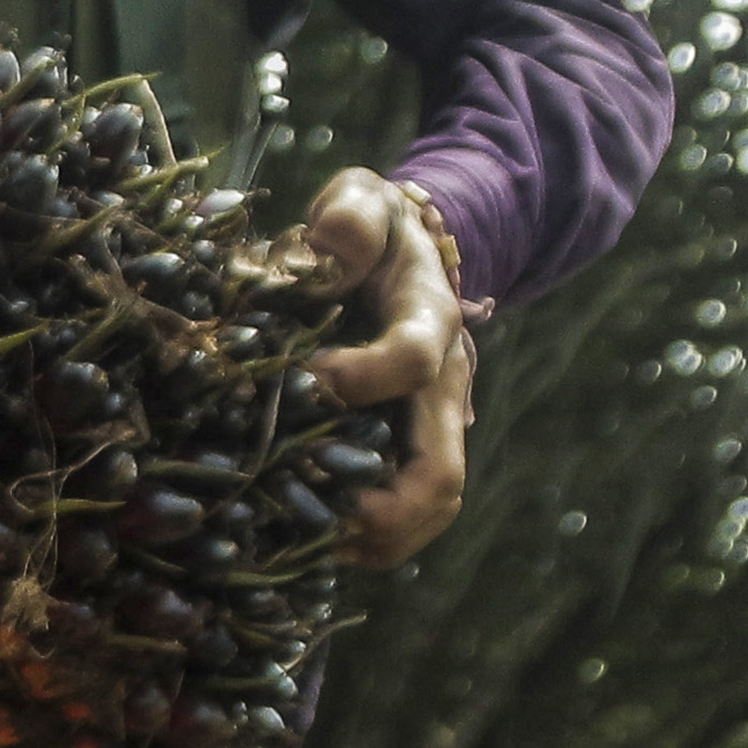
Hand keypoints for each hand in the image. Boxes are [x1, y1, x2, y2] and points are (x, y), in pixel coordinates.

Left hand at [301, 169, 474, 565]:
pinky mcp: (407, 446)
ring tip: (306, 546)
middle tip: (312, 523)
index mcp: (428, 320)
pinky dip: (362, 536)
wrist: (401, 252)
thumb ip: (350, 218)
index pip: (415, 358)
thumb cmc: (367, 227)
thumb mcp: (361, 201)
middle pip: (442, 473)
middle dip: (384, 510)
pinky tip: (305, 540)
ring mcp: (430, 424)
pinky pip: (403, 511)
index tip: (306, 378)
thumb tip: (329, 247)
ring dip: (375, 537)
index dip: (363, 375)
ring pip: (430, 506)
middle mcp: (441, 386)